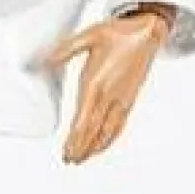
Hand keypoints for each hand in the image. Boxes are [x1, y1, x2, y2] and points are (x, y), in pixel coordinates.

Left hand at [41, 5, 172, 163]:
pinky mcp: (129, 99)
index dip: (76, 137)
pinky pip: (119, 124)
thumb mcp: (89, 35)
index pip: (84, 118)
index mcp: (97, 82)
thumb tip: (46, 58)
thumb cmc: (119, 33)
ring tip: (82, 157)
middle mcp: (110, 95)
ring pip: (108, 131)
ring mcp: (122, 99)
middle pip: (94, 129)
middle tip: (70, 160)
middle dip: (82, 147)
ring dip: (95, 146)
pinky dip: (109, 138)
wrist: (148, 34)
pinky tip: (103, 143)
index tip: (67, 151)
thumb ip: (66, 48)